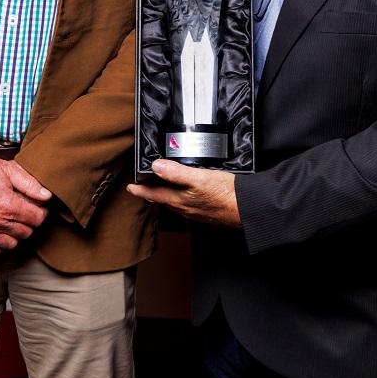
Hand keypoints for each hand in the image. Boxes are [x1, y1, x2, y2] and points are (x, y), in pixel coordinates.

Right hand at [0, 156, 51, 255]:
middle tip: (27, 212)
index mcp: (8, 205)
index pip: (37, 219)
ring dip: (16, 234)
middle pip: (26, 232)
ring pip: (11, 244)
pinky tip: (1, 235)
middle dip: (30, 222)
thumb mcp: (7, 169)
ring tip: (14, 222)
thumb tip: (47, 195)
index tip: (39, 207)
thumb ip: (30, 183)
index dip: (42, 212)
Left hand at [127, 159, 241, 227]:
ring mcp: (195, 211)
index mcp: (179, 199)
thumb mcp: (198, 178)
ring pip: (174, 203)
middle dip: (151, 193)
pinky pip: (186, 204)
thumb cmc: (225, 195)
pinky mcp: (205, 211)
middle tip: (142, 188)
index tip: (130, 187)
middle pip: (162, 199)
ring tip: (161, 189)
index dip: (140, 190)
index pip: (153, 194)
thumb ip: (176, 172)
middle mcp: (185, 208)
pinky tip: (187, 193)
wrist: (246, 209)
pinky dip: (180, 197)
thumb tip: (156, 166)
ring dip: (165, 196)